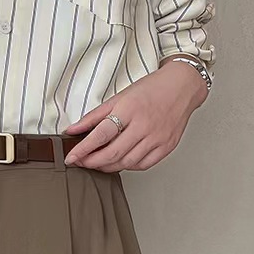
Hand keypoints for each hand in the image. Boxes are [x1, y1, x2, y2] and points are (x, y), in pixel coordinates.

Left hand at [63, 59, 208, 171]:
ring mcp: (158, 138)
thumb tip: (72, 130)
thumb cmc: (151, 90)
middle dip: (93, 162)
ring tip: (98, 162)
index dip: (84, 149)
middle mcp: (145, 126)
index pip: (101, 134)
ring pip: (127, 163)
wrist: (182, 87)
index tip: (71, 158)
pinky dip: (128, 166)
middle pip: (113, 153)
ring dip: (108, 166)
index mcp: (130, 109)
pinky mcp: (167, 147)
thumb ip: (94, 116)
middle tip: (81, 162)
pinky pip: (143, 165)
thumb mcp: (119, 97)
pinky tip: (120, 161)